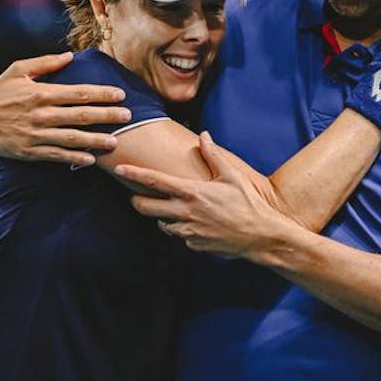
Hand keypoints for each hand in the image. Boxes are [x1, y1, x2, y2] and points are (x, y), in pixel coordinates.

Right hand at [0, 52, 130, 165]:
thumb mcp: (18, 70)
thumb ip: (46, 63)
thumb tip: (70, 56)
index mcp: (42, 93)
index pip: (79, 93)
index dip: (102, 94)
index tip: (120, 94)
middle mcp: (42, 114)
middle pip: (81, 116)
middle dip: (107, 116)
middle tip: (128, 116)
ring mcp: (36, 134)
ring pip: (73, 138)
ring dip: (96, 140)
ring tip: (115, 142)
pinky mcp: (30, 151)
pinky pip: (57, 156)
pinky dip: (75, 158)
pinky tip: (91, 159)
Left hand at [116, 132, 299, 258]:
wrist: (260, 235)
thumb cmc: (248, 203)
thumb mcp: (232, 175)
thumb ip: (213, 155)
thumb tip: (204, 135)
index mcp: (192, 192)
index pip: (154, 181)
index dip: (134, 174)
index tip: (119, 168)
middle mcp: (185, 212)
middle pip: (145, 207)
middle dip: (137, 201)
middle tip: (137, 196)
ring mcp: (188, 231)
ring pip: (161, 223)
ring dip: (162, 216)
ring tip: (174, 208)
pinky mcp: (193, 244)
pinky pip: (179, 235)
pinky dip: (181, 228)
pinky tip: (195, 222)